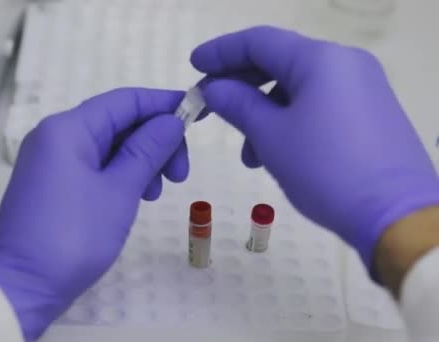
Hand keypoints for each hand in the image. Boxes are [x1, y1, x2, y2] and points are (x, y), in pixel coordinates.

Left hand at [0, 88, 187, 339]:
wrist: (21, 287)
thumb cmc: (73, 236)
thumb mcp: (119, 191)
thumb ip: (148, 150)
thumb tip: (172, 120)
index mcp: (68, 128)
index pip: (126, 100)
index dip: (165, 104)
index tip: (198, 115)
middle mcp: (55, 136)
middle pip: (117, 122)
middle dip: (154, 141)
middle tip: (181, 175)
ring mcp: (50, 160)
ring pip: (107, 146)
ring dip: (140, 161)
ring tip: (156, 193)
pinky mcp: (51, 184)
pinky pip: (93, 166)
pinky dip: (119, 175)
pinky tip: (136, 197)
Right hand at [191, 26, 438, 272]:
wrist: (396, 215)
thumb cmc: (325, 169)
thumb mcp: (271, 136)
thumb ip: (237, 104)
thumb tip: (213, 89)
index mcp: (321, 60)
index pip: (259, 42)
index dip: (221, 51)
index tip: (193, 66)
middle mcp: (345, 64)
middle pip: (279, 62)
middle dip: (241, 85)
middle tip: (209, 107)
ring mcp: (361, 88)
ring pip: (297, 88)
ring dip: (264, 112)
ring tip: (247, 153)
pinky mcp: (369, 113)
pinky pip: (318, 105)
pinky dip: (290, 122)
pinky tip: (275, 155)